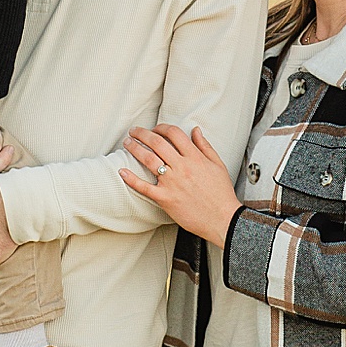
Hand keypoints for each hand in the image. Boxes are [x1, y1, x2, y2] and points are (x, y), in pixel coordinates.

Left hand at [120, 124, 241, 246]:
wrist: (223, 219)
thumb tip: (195, 130)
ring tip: (127, 143)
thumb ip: (205, 146)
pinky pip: (144, 187)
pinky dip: (131, 179)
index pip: (174, 134)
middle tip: (134, 131)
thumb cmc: (221, 194)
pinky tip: (122, 172)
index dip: (161, 127)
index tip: (155, 128)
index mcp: (195, 158)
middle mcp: (182, 167)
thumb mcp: (217, 165)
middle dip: (142, 134)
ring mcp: (172, 183)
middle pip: (157, 143)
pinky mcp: (165, 198)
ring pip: (148, 160)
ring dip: (135, 148)